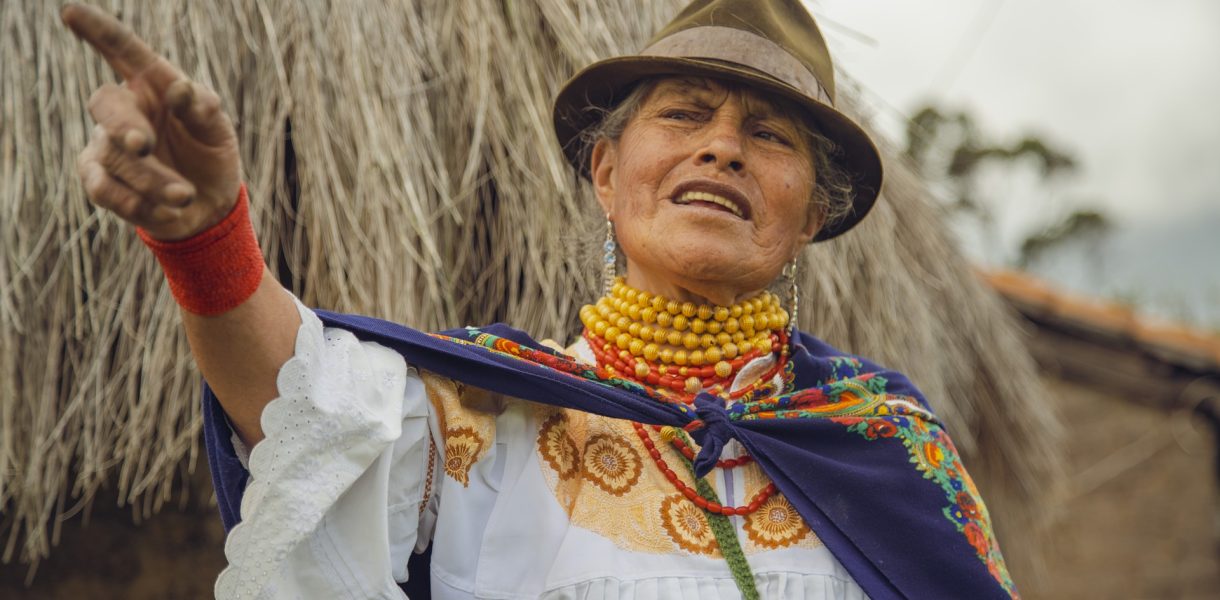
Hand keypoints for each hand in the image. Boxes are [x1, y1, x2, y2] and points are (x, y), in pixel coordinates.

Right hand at [63, 3, 241, 240]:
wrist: (209, 205)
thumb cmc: (210, 153)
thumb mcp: (217, 129)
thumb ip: (202, 107)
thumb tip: (179, 89)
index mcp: (151, 85)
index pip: (122, 52)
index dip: (98, 31)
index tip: (71, 12)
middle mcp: (124, 110)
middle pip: (106, 104)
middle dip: (124, 125)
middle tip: (144, 145)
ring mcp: (106, 145)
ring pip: (117, 157)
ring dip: (154, 179)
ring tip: (186, 195)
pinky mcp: (100, 180)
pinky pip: (103, 189)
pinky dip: (136, 201)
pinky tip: (164, 209)